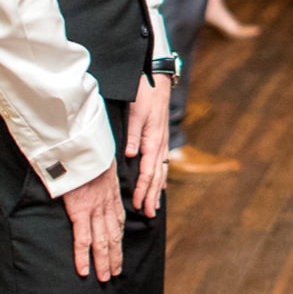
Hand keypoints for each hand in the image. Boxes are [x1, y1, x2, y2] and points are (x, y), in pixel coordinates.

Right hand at [62, 163, 124, 281]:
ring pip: (102, 242)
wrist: (83, 146)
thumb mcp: (100, 167)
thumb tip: (96, 182)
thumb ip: (99, 179)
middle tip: (114, 274)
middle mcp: (107, 206)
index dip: (118, 241)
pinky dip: (83, 257)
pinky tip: (84, 271)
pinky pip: (83, 239)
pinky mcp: (81, 211)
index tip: (118, 253)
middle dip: (114, 257)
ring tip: (105, 279)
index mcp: (111, 197)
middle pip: (113, 237)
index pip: (117, 224)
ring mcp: (95, 210)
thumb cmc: (87, 154)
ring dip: (103, 262)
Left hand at [127, 74, 170, 217]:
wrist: (156, 79)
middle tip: (148, 214)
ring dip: (157, 190)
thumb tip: (130, 155)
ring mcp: (162, 142)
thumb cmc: (144, 94)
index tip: (137, 203)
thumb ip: (133, 135)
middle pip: (157, 176)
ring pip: (160, 171)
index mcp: (153, 139)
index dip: (142, 188)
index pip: (147, 170)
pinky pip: (161, 163)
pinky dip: (160, 178)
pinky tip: (160, 185)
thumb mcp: (135, 113)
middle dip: (152, 196)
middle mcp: (160, 144)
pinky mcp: (160, 139)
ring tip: (154, 206)